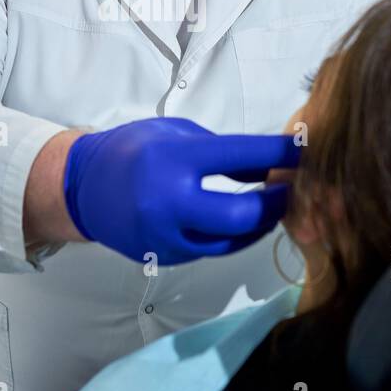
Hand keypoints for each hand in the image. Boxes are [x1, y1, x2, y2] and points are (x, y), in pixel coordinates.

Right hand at [62, 117, 301, 264]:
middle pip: (244, 214)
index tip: (306, 149)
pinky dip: (234, 235)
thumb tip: (271, 164)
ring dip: (261, 222)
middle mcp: (170, 202)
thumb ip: (225, 152)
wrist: (84, 186)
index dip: (280, 153)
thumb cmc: (133, 150)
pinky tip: (246, 220)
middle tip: (293, 188)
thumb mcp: (179, 135)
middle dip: (277, 202)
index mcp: (174, 160)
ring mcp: (167, 235)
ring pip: (233, 240)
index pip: (242, 156)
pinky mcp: (167, 256)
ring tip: (274, 204)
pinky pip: (213, 249)